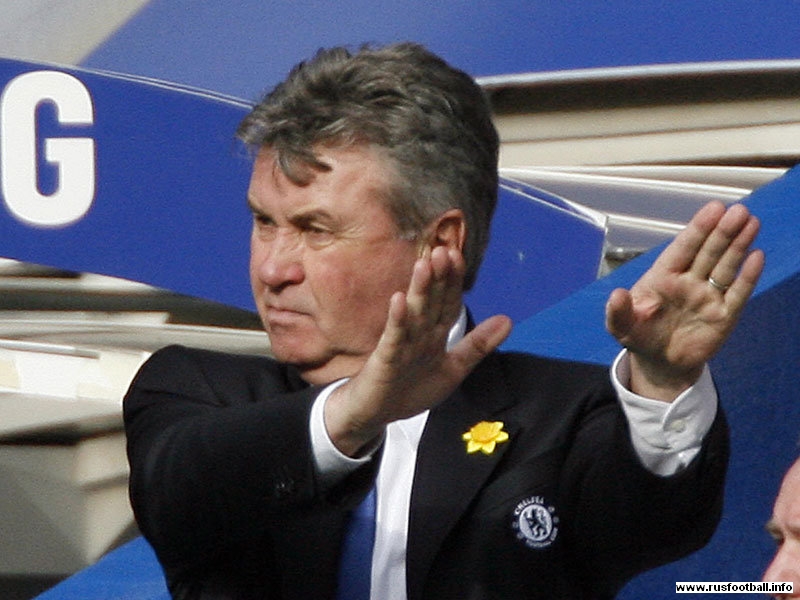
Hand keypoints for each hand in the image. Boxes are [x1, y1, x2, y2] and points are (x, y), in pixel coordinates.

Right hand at [324, 246, 511, 455]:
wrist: (375, 414)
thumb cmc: (410, 389)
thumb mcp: (454, 369)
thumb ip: (478, 345)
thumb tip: (509, 320)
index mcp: (434, 334)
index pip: (447, 302)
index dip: (453, 281)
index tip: (457, 255)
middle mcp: (418, 334)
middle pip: (430, 301)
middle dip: (438, 277)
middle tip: (443, 250)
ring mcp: (400, 345)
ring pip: (413, 314)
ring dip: (419, 290)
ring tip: (424, 265)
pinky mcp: (385, 360)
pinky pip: (393, 338)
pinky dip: (397, 320)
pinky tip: (398, 300)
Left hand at [605, 201, 763, 400]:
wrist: (659, 363)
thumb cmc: (639, 336)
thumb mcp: (620, 326)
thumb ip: (618, 311)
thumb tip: (617, 294)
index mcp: (663, 276)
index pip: (683, 248)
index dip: (698, 229)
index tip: (714, 208)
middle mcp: (689, 281)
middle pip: (708, 252)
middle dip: (722, 232)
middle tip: (738, 210)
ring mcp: (708, 296)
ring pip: (725, 266)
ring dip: (739, 246)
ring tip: (752, 222)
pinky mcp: (724, 316)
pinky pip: (737, 294)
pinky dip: (747, 276)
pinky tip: (756, 256)